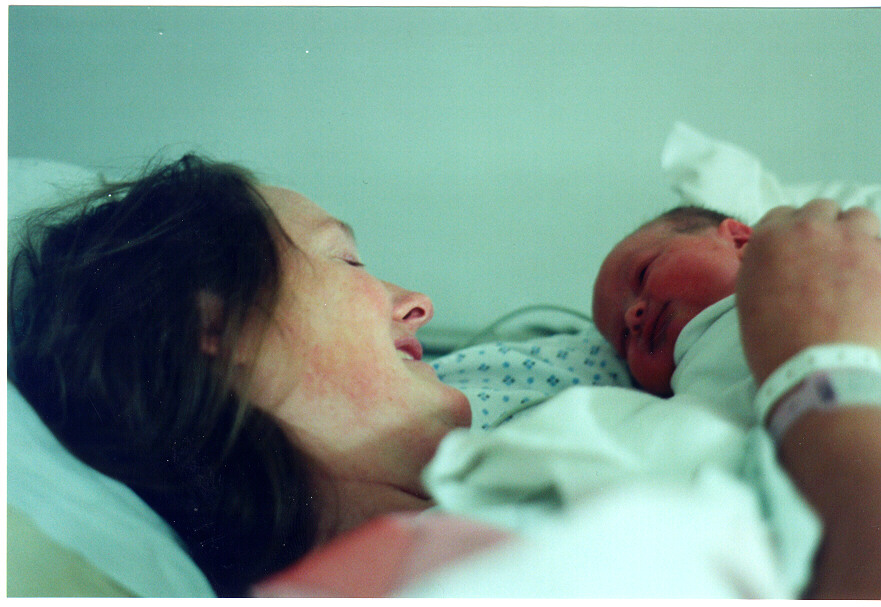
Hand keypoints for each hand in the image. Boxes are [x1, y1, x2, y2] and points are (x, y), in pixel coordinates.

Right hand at [736, 199, 880, 384]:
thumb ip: (765, 268)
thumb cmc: (778, 346)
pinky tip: (874, 285)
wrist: (822, 372)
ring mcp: (853, 240)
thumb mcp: (750, 300)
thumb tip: (781, 262)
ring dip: (858, 235)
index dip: (790, 234)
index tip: (797, 252)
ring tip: (859, 265)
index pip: (782, 215)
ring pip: (861, 217)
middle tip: (829, 259)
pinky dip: (878, 261)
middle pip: (823, 209)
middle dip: (825, 229)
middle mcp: (809, 229)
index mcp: (769, 239)